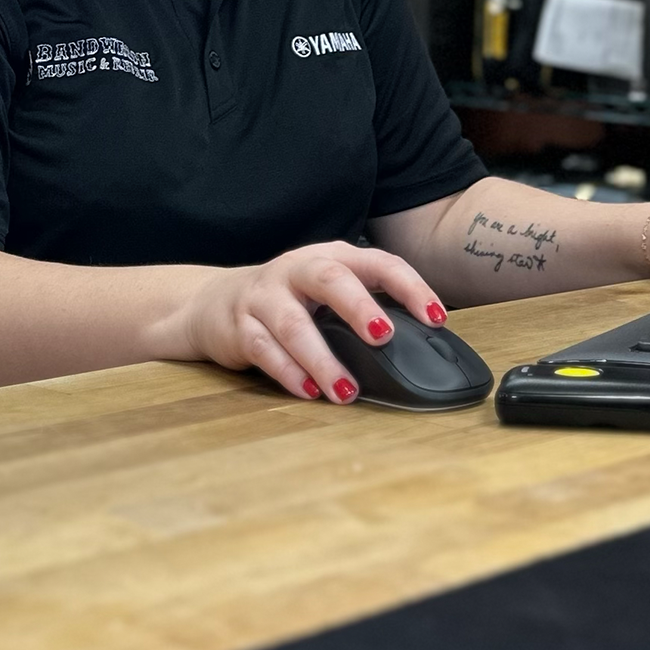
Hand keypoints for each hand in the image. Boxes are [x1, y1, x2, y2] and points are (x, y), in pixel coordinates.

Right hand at [179, 241, 446, 403]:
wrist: (213, 302)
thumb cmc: (290, 300)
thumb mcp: (327, 291)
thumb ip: (365, 307)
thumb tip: (421, 346)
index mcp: (330, 257)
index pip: (377, 262)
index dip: (409, 286)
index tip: (436, 318)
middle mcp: (297, 270)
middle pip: (330, 280)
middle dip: (359, 307)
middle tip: (384, 337)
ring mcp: (265, 297)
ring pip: (294, 324)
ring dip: (322, 359)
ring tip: (346, 390)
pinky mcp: (240, 326)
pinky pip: (264, 350)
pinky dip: (288, 373)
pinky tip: (308, 393)